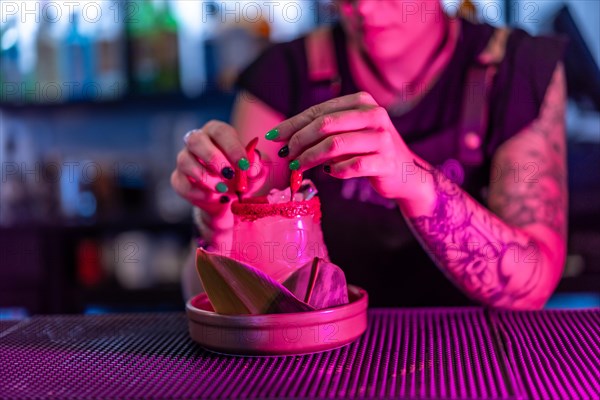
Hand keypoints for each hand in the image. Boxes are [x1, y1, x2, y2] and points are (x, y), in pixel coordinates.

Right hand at [171, 120, 265, 216]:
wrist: (230, 199)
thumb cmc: (242, 177)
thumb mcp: (255, 171)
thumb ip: (257, 166)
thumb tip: (251, 167)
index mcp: (217, 132)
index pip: (220, 132)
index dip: (232, 147)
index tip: (244, 165)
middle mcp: (197, 141)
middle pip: (195, 140)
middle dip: (213, 158)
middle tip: (229, 175)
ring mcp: (184, 159)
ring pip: (185, 161)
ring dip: (205, 177)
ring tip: (223, 189)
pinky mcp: (178, 179)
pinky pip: (183, 184)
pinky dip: (201, 193)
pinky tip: (215, 197)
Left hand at [266, 92, 414, 199]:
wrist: (405, 173)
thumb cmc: (368, 151)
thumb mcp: (347, 132)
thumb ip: (322, 130)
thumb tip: (283, 137)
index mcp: (362, 101)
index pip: (319, 111)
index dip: (292, 124)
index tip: (273, 138)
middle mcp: (375, 115)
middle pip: (325, 125)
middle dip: (299, 141)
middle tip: (287, 156)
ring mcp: (382, 139)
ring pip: (335, 145)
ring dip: (310, 158)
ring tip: (298, 167)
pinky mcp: (386, 162)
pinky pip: (352, 166)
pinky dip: (335, 171)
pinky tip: (329, 173)